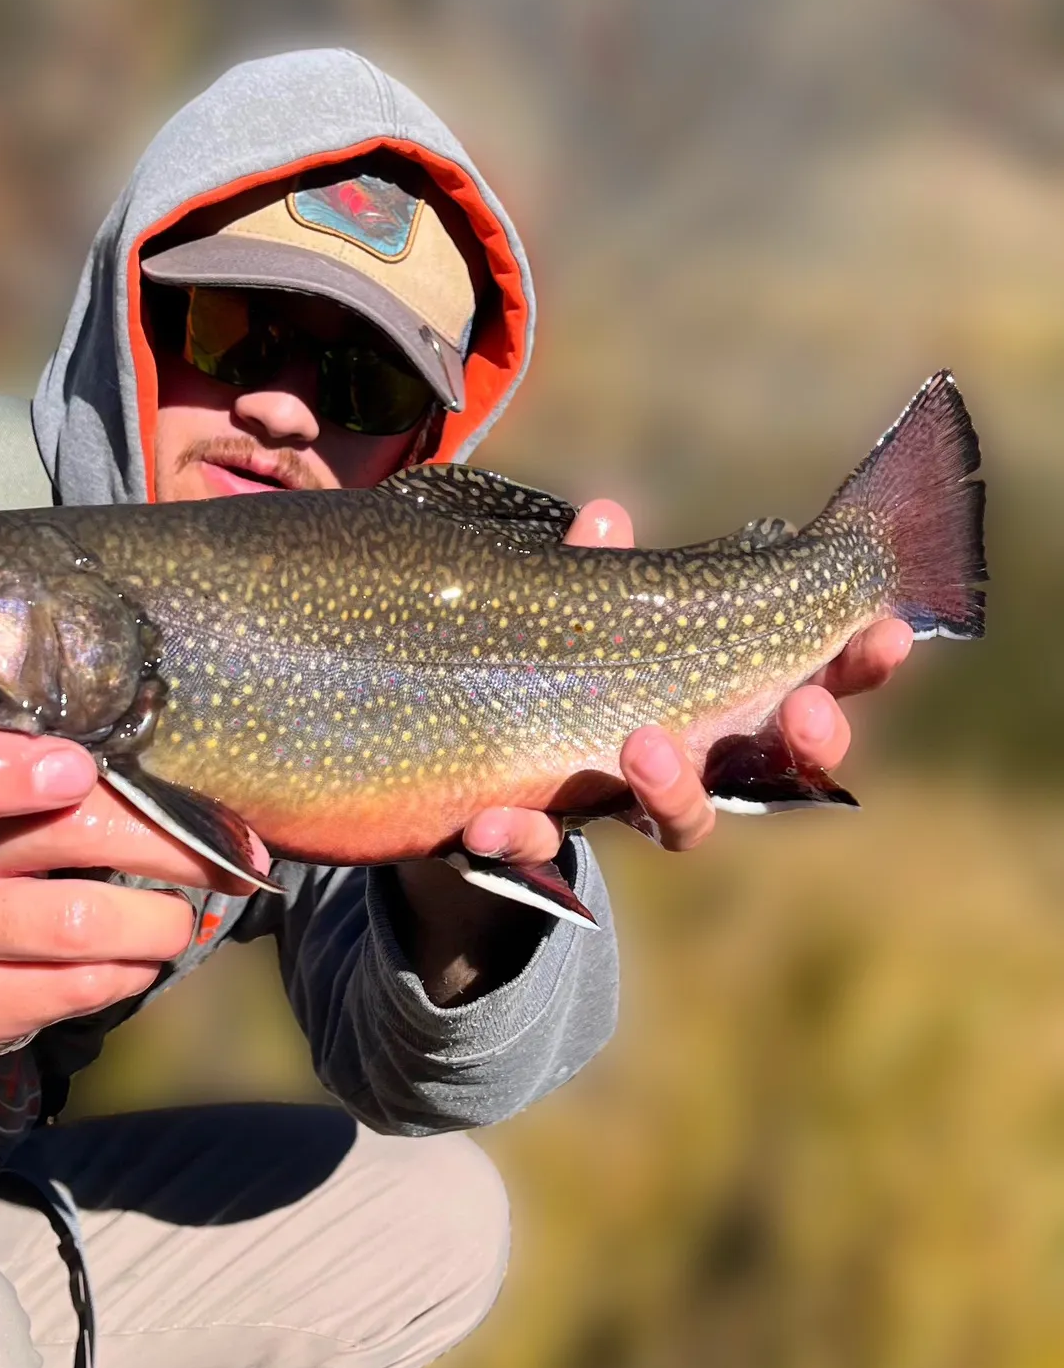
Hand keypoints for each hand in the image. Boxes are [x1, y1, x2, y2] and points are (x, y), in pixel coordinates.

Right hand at [0, 730, 267, 1049]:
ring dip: (159, 922)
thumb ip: (70, 767)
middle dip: (165, 842)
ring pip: (78, 926)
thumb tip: (192, 780)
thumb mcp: (7, 783)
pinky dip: (129, 970)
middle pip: (55, 836)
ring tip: (177, 918)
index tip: (80, 770)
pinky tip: (133, 957)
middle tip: (232, 852)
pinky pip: (75, 989)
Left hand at [458, 498, 913, 861]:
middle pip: (776, 768)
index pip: (808, 685)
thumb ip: (596, 576)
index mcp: (720, 703)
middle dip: (806, 742)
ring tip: (644, 746)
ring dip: (675, 790)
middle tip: (808, 713)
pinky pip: (541, 851)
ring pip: (682, 822)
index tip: (890, 631)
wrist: (477, 786)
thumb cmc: (564, 680)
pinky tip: (491, 822)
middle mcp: (694, 766)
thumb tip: (604, 516)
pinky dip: (521, 836)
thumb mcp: (584, 620)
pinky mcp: (556, 845)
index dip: (857, 665)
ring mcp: (629, 811)